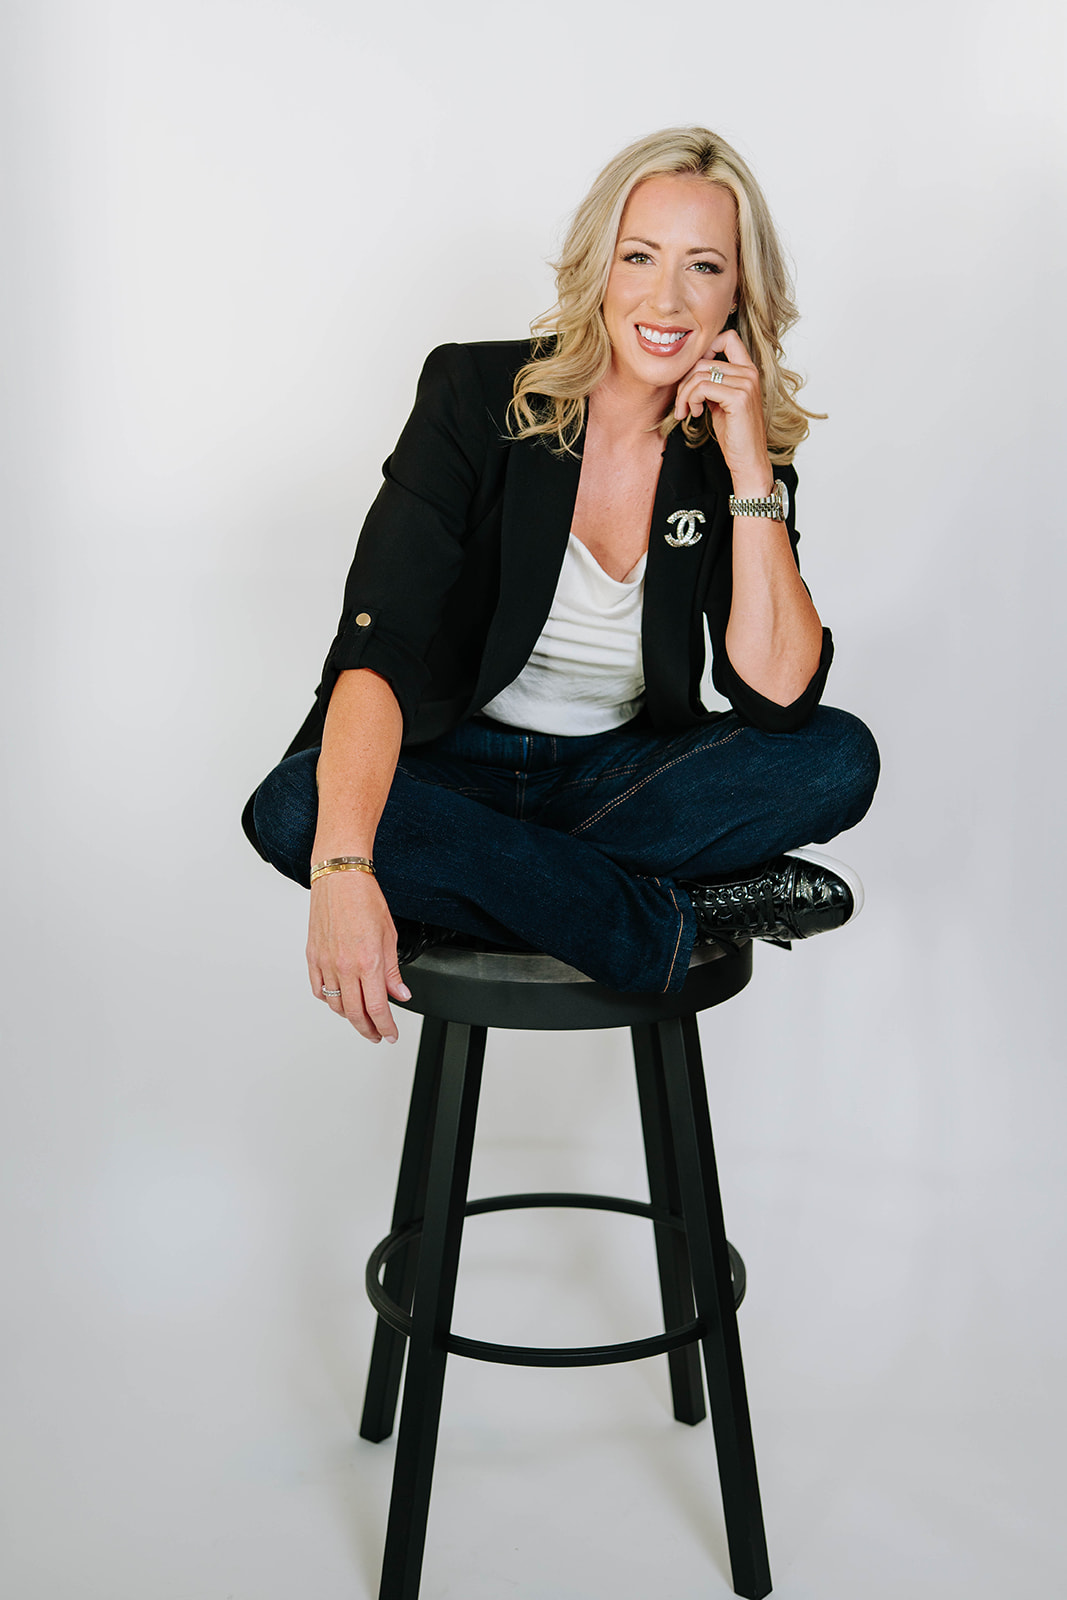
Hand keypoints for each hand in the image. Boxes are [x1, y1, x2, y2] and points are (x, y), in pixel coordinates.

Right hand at [306, 870, 409, 1043]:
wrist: (339, 879)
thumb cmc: (364, 899)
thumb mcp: (389, 936)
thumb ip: (393, 971)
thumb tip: (401, 993)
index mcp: (368, 961)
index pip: (378, 1008)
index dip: (386, 1027)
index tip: (390, 1034)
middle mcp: (345, 965)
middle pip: (355, 1014)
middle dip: (368, 1030)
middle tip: (377, 1034)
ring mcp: (326, 963)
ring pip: (336, 1005)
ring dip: (349, 1017)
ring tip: (361, 1017)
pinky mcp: (313, 957)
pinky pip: (318, 989)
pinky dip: (329, 1000)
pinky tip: (338, 999)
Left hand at [673, 329, 773, 493]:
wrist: (748, 460)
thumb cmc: (734, 434)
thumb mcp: (720, 402)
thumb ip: (712, 382)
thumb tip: (690, 370)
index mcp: (748, 370)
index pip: (727, 337)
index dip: (705, 348)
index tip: (693, 374)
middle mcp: (750, 372)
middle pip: (704, 359)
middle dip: (685, 381)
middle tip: (681, 404)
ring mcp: (746, 384)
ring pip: (700, 374)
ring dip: (685, 394)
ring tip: (685, 411)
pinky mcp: (738, 398)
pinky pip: (702, 387)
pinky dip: (691, 400)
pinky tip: (695, 414)